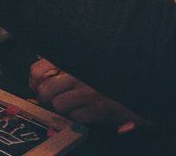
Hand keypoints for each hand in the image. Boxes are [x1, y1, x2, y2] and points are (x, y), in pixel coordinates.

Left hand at [29, 59, 144, 125]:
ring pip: (58, 105)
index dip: (34, 83)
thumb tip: (37, 79)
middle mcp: (78, 72)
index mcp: (71, 57)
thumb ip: (61, 63)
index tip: (38, 87)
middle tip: (57, 98)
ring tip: (74, 104)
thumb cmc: (108, 69)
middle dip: (48, 98)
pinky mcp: (102, 109)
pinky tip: (87, 111)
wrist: (141, 82)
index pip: (37, 70)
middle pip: (45, 90)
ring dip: (64, 108)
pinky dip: (79, 117)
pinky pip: (77, 117)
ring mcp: (90, 91)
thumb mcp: (83, 58)